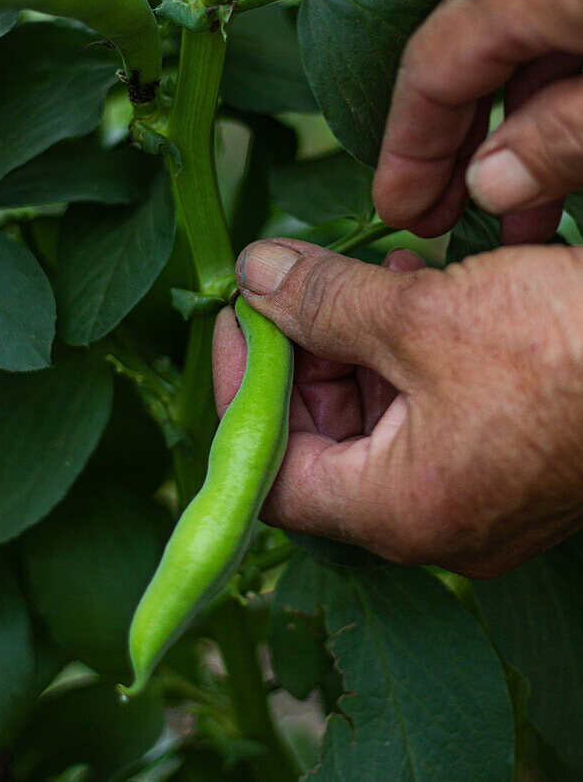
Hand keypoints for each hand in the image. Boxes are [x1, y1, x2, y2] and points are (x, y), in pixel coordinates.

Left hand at [213, 239, 582, 575]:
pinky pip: (430, 409)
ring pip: (379, 417)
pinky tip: (419, 288)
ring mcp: (475, 490)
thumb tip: (254, 274)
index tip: (241, 315)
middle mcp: (433, 518)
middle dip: (307, 353)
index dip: (243, 388)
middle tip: (299, 284)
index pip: (272, 472)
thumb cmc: (570, 356)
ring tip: (371, 274)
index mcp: (399, 510)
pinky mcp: (508, 455)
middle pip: (323, 441)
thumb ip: (325, 300)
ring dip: (359, 341)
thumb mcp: (425, 317)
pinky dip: (409, 351)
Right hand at [373, 0, 582, 244]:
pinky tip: (567, 150)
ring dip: (524, 127)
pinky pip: (571, 17)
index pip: (434, 65)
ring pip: (533, 39)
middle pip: (476, 50)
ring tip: (528, 213)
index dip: (407, 151)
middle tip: (450, 223)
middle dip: (464, 147)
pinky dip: (567, 85)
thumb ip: (561, 141)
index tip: (400, 213)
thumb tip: (490, 186)